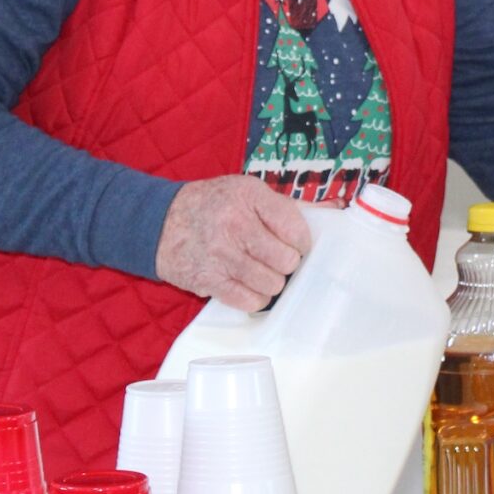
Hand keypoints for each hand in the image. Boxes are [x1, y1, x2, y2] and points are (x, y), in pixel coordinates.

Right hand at [154, 175, 310, 311]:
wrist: (158, 222)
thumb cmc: (211, 205)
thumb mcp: (246, 192)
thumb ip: (288, 205)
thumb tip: (335, 210)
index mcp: (249, 195)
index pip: (296, 228)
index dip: (300, 242)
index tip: (293, 243)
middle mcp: (235, 223)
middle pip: (287, 260)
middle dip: (286, 264)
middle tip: (274, 258)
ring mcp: (221, 254)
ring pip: (272, 285)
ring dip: (270, 282)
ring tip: (259, 270)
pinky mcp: (209, 280)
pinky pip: (250, 301)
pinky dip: (254, 298)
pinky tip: (247, 285)